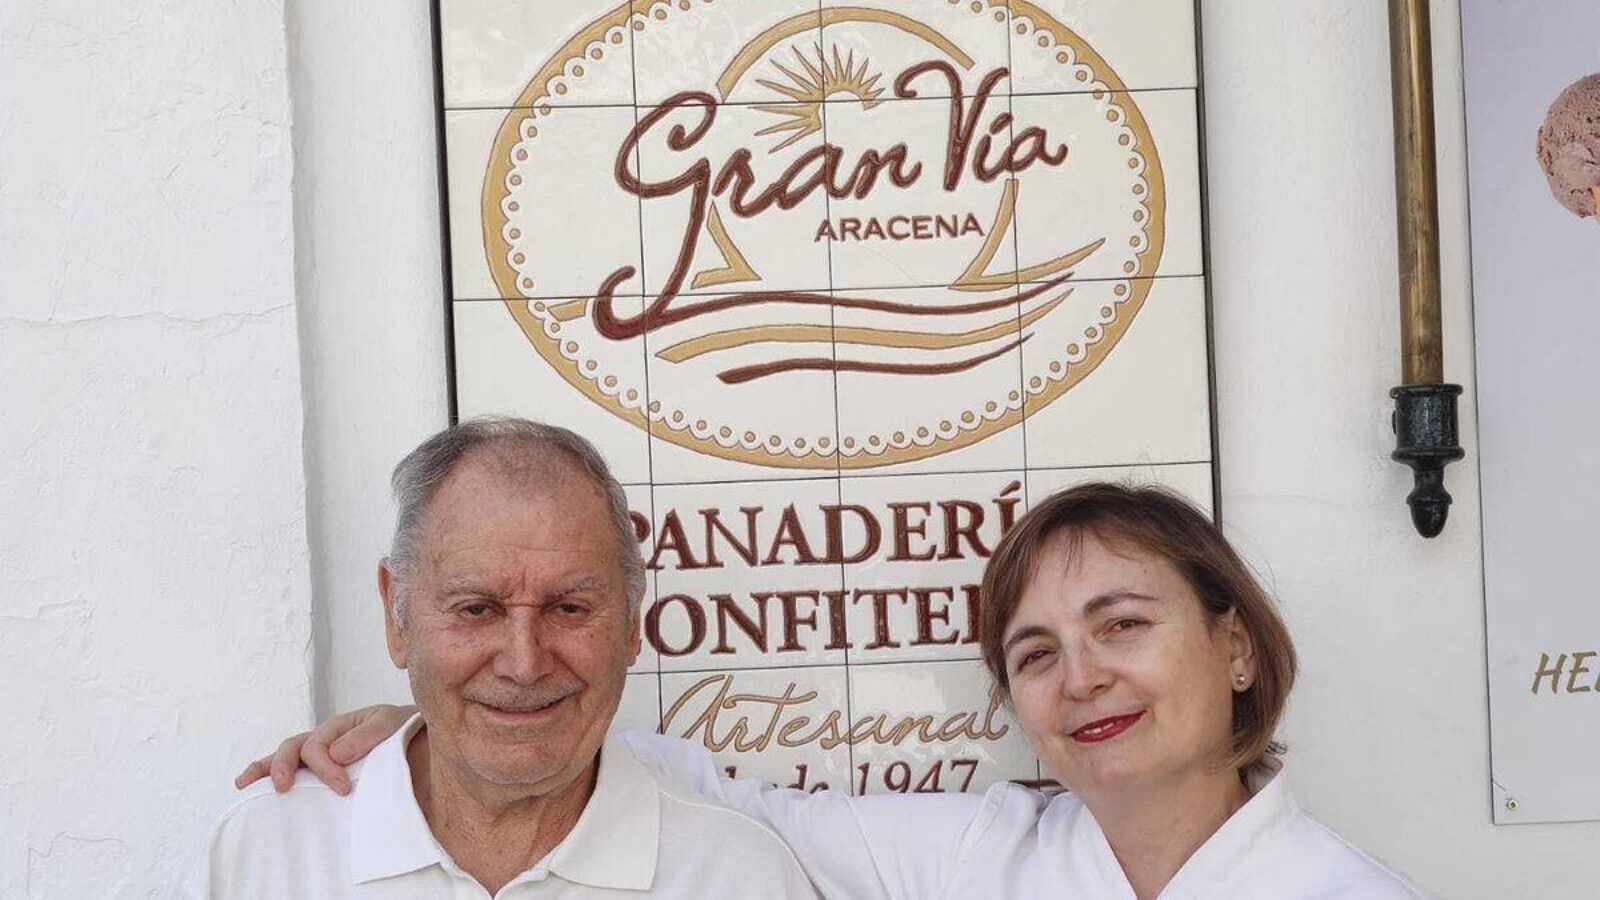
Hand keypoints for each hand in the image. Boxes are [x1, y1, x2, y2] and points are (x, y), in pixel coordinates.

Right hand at [233, 703, 416, 795]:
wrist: (419, 738)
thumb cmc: (404, 730)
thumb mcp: (391, 724)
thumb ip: (367, 735)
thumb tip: (335, 752)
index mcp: (340, 726)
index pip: (320, 745)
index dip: (326, 768)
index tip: (342, 789)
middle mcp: (324, 738)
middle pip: (294, 747)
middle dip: (284, 766)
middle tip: (284, 787)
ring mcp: (319, 753)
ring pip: (285, 756)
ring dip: (264, 768)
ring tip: (245, 784)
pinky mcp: (321, 771)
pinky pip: (292, 770)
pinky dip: (266, 774)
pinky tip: (248, 786)